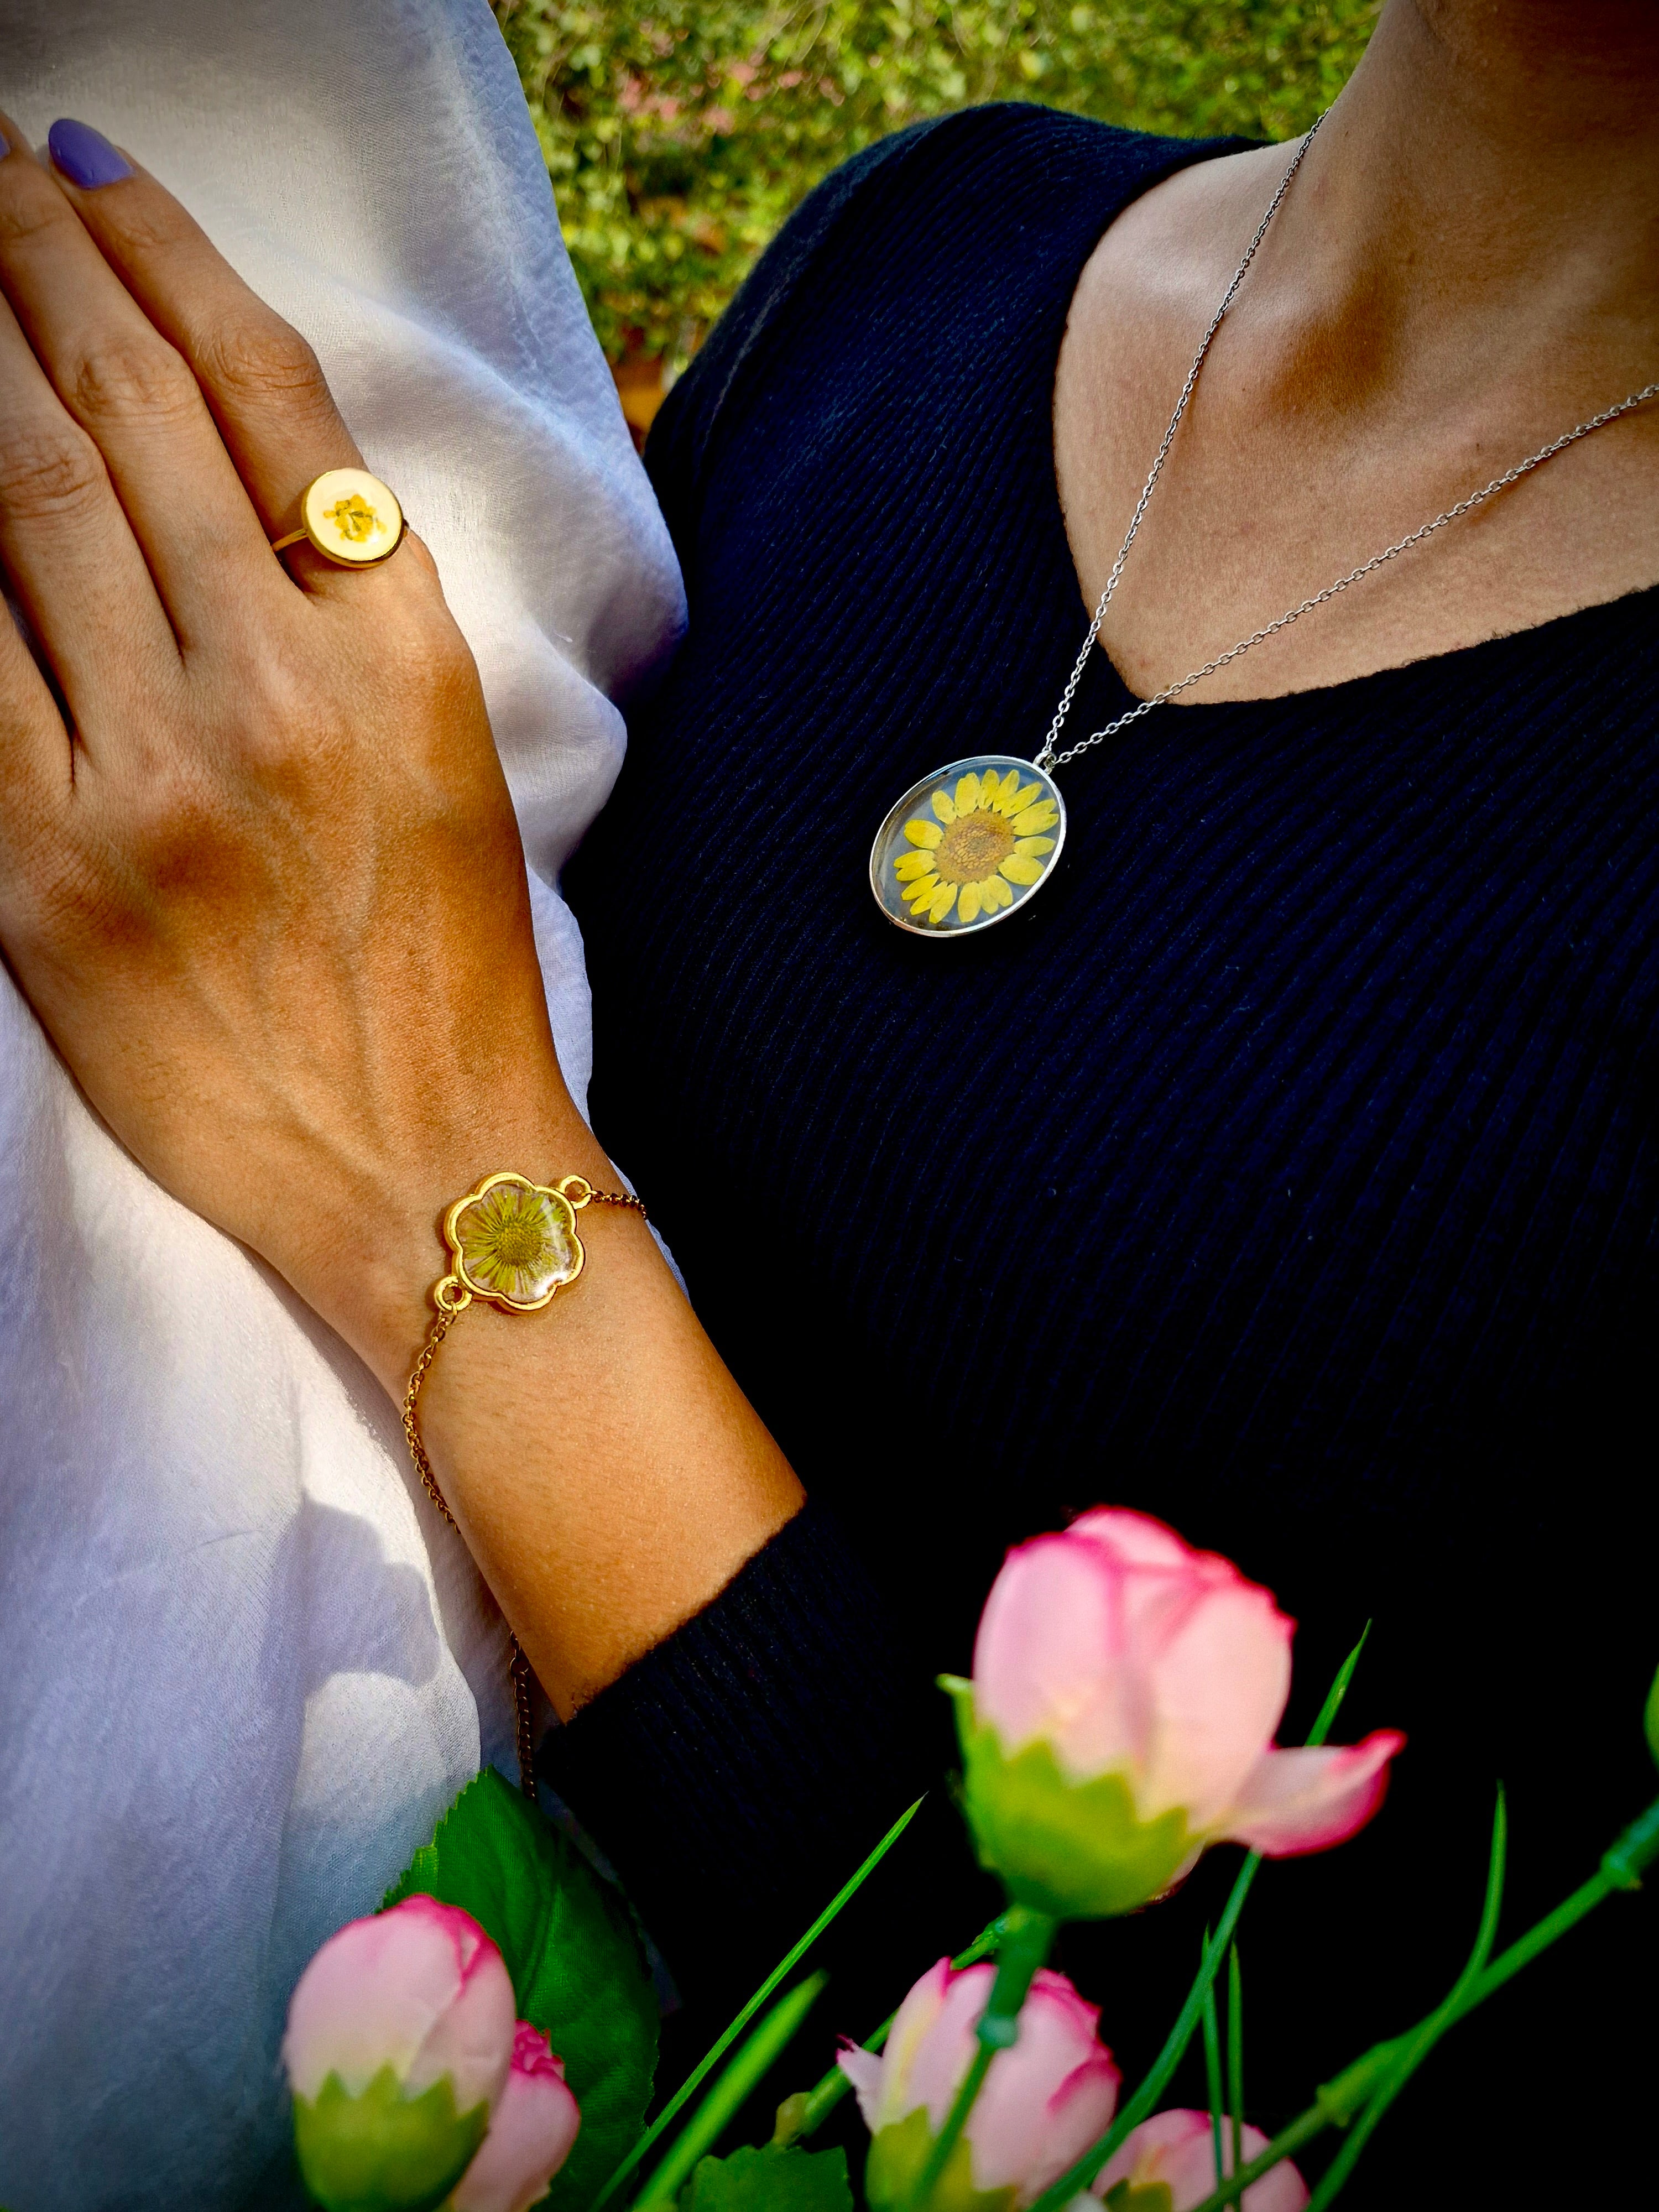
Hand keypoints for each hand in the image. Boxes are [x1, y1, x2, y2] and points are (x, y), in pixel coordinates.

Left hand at [0, 119, 598, 1392]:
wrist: (421, 1168)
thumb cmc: (448, 976)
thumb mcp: (447, 758)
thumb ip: (357, 608)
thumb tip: (230, 466)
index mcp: (401, 658)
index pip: (270, 402)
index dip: (167, 258)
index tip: (93, 177)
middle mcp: (280, 693)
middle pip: (129, 418)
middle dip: (34, 264)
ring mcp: (154, 780)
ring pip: (28, 504)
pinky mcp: (48, 872)